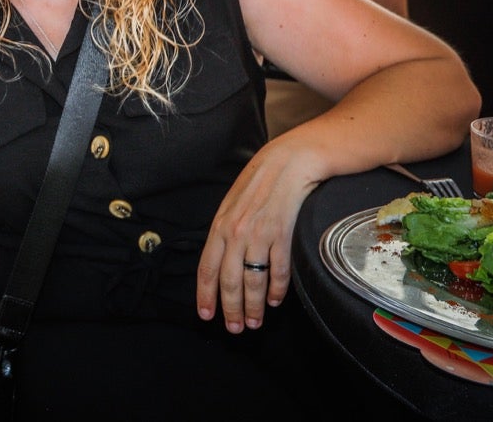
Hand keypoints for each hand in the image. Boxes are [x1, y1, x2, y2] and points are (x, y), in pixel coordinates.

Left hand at [196, 141, 319, 333]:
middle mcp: (236, 233)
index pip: (206, 268)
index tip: (206, 315)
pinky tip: (275, 301)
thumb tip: (220, 262)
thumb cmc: (257, 185)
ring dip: (253, 306)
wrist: (287, 164)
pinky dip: (276, 289)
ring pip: (253, 280)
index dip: (205, 294)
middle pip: (229, 280)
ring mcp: (259, 235)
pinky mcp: (283, 235)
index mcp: (219, 226)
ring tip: (254, 323)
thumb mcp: (231, 206)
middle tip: (234, 329)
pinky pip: (278, 270)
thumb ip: (225, 233)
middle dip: (231, 309)